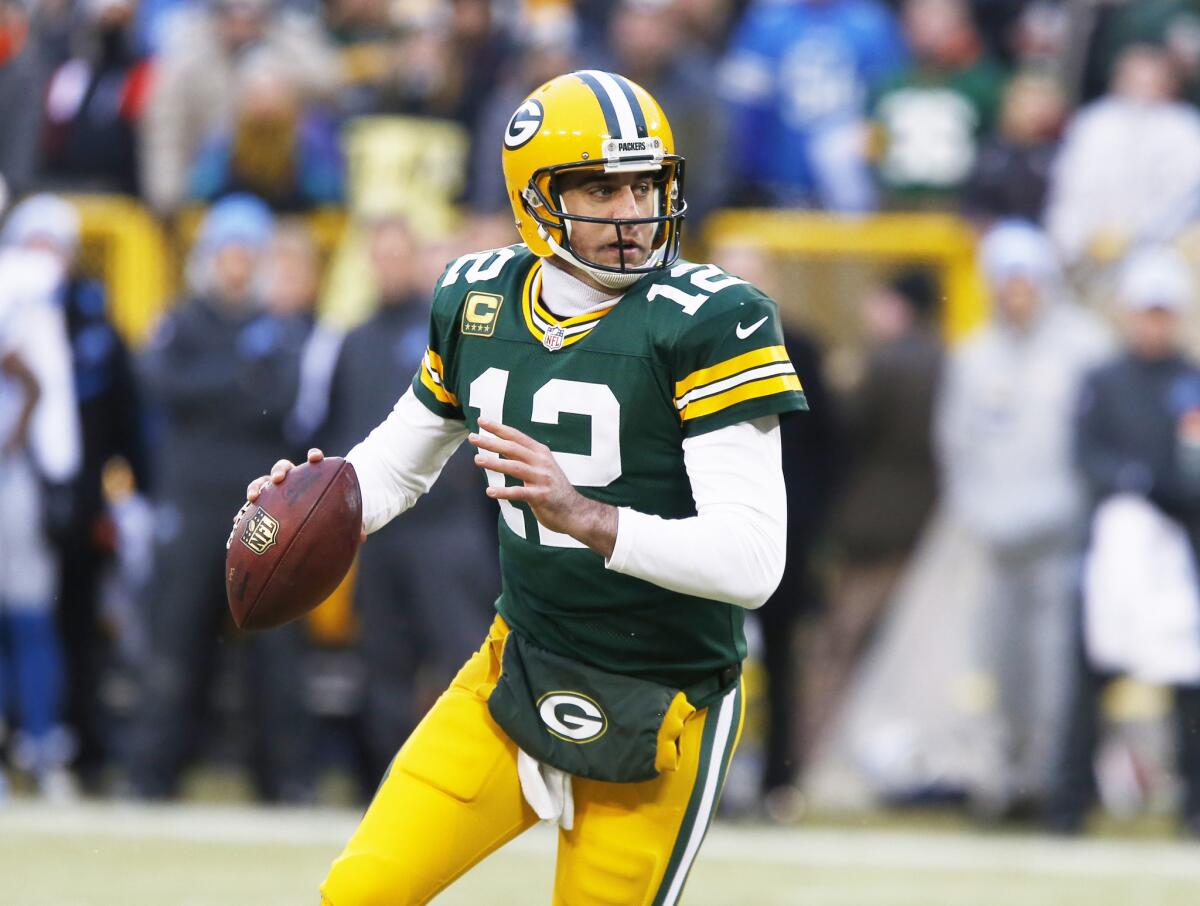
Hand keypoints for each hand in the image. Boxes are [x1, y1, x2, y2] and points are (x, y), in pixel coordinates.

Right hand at [240, 448, 366, 542]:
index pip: (314, 462)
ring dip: (258, 487)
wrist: (316, 514)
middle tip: (280, 478)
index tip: (316, 457)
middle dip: (280, 470)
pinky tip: (236, 526)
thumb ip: (353, 523)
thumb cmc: (333, 512)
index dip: (314, 457)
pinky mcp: (264, 506)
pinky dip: (244, 515)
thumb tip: (362, 537)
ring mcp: (276, 492)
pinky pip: (252, 509)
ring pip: (263, 484)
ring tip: (253, 497)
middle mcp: (292, 481)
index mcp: (312, 478)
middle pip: (283, 468)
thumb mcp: (344, 517)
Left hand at [469, 418, 616, 557]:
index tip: (481, 421)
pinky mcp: (541, 496)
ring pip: (515, 467)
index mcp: (540, 452)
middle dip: (491, 442)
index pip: (516, 436)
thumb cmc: (554, 489)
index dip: (498, 428)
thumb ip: (525, 456)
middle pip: (513, 448)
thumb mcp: (542, 466)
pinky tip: (490, 492)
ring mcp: (542, 479)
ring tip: (477, 460)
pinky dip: (504, 492)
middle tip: (472, 438)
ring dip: (495, 462)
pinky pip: (520, 492)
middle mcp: (542, 462)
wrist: (575, 511)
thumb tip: (501, 445)